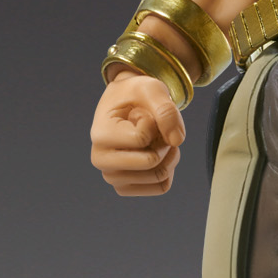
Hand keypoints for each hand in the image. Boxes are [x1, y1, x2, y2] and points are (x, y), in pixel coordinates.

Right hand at [91, 74, 185, 196]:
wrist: (125, 105)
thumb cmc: (134, 95)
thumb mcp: (151, 90)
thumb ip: (166, 110)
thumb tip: (177, 140)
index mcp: (100, 135)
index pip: (143, 138)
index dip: (153, 123)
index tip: (141, 114)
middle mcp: (101, 160)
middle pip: (152, 163)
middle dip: (164, 142)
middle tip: (155, 128)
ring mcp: (112, 177)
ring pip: (159, 177)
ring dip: (168, 155)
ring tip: (157, 138)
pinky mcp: (125, 187)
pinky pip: (161, 186)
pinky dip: (168, 168)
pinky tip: (158, 152)